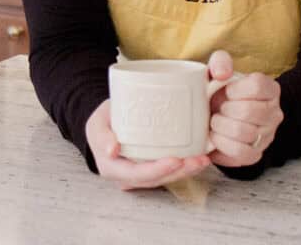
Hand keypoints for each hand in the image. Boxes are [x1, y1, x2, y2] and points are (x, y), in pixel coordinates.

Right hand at [85, 100, 210, 190]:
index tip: (176, 160)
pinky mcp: (151, 167)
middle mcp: (127, 176)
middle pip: (156, 179)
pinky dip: (184, 166)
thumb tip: (112, 150)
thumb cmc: (102, 121)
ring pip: (165, 178)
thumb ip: (102, 135)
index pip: (137, 174)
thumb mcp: (96, 124)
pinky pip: (168, 171)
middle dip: (179, 172)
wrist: (105, 122)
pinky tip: (199, 158)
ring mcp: (140, 174)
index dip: (158, 170)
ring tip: (203, 160)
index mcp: (112, 168)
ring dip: (186, 171)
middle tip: (198, 160)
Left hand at [206, 50, 283, 167]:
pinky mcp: (255, 154)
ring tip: (216, 121)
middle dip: (224, 109)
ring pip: (244, 132)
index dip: (235, 89)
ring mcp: (267, 136)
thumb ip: (220, 62)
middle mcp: (274, 113)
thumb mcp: (220, 68)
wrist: (220, 115)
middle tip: (218, 108)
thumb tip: (222, 73)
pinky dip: (222, 144)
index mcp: (270, 89)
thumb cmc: (221, 91)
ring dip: (220, 126)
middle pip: (248, 111)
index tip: (226, 91)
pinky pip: (240, 152)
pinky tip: (216, 136)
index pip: (257, 86)